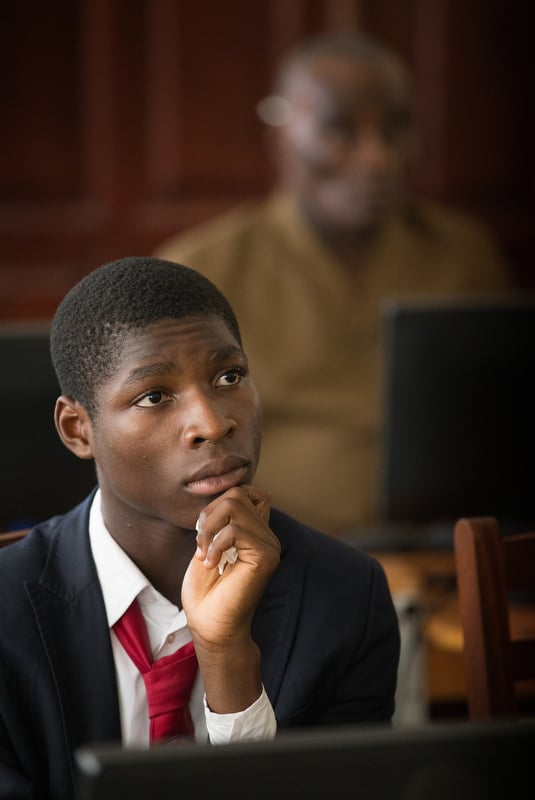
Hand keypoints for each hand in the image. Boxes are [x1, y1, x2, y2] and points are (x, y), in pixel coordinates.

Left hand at [181, 485, 279, 713]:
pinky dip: (215, 542)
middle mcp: (267, 536)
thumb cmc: (206, 591)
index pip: (248, 491)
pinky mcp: (265, 556)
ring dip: (209, 526)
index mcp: (256, 533)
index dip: (222, 500)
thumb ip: (220, 519)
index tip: (205, 529)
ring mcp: (269, 546)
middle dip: (209, 512)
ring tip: (205, 553)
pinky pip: (235, 528)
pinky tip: (211, 563)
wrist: (210, 626)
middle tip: (201, 542)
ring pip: (235, 503)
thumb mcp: (207, 544)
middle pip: (238, 493)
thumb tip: (225, 493)